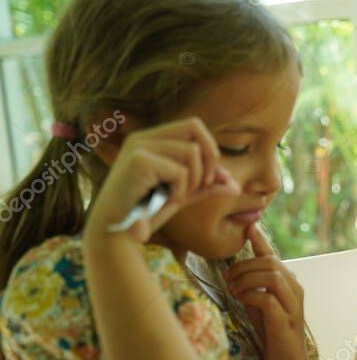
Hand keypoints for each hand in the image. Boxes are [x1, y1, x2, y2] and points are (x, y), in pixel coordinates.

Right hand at [85, 117, 239, 243]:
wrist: (118, 233)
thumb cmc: (147, 212)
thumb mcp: (184, 194)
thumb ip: (208, 186)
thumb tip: (236, 185)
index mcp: (152, 139)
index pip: (195, 126)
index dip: (209, 149)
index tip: (208, 179)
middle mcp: (143, 137)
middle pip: (196, 129)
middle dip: (208, 160)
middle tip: (199, 187)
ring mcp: (138, 147)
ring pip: (192, 152)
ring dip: (193, 181)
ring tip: (176, 196)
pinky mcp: (137, 161)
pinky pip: (180, 171)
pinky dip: (180, 191)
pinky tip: (165, 201)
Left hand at [224, 224, 307, 359]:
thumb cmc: (272, 332)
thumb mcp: (260, 304)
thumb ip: (253, 287)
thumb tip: (233, 271)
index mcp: (289, 283)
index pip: (273, 256)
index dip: (260, 240)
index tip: (248, 227)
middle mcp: (294, 289)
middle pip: (271, 263)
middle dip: (245, 265)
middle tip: (227, 276)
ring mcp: (292, 304)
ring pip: (272, 276)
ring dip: (247, 278)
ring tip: (233, 287)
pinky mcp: (285, 319)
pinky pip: (267, 298)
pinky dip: (250, 295)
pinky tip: (240, 298)